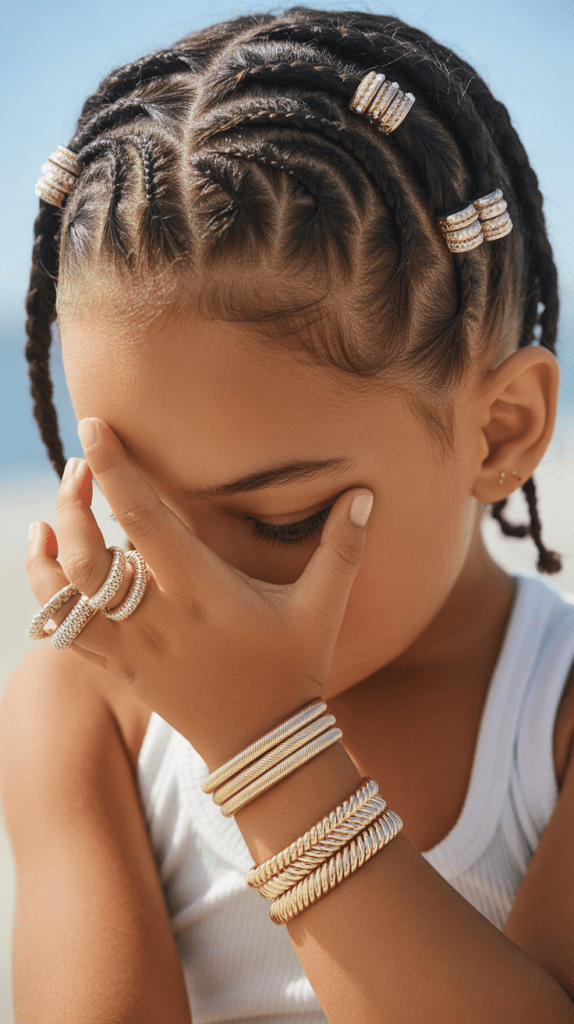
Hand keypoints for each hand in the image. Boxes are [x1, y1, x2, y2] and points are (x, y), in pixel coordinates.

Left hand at [26, 418, 373, 770]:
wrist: (265, 746)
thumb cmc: (294, 670)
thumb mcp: (324, 609)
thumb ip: (343, 549)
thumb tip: (366, 494)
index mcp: (203, 592)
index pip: (146, 521)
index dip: (116, 471)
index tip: (94, 425)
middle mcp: (158, 618)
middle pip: (90, 556)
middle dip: (76, 502)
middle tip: (79, 461)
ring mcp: (133, 647)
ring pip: (66, 595)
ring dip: (52, 546)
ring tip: (54, 509)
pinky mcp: (120, 667)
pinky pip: (63, 629)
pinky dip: (43, 590)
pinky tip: (42, 553)